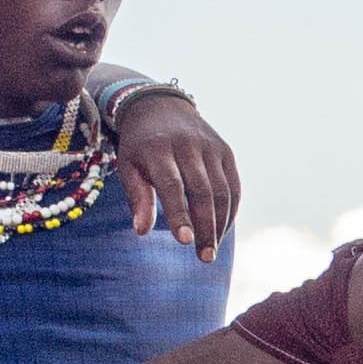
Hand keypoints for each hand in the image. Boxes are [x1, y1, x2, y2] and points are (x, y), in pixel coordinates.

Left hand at [110, 91, 240, 258]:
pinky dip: (231, 210)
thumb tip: (141, 232)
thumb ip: (138, 199)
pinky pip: (234, 185)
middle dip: (206, 227)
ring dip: (221, 224)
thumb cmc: (139, 146)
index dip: (179, 214)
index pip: (172, 186)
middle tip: (204, 257)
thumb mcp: (128, 168)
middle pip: (203, 191)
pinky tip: (223, 229)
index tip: (184, 242)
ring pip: (222, 191)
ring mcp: (211, 147)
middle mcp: (188, 146)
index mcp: (158, 149)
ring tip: (213, 249)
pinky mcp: (226, 151)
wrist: (159, 106)